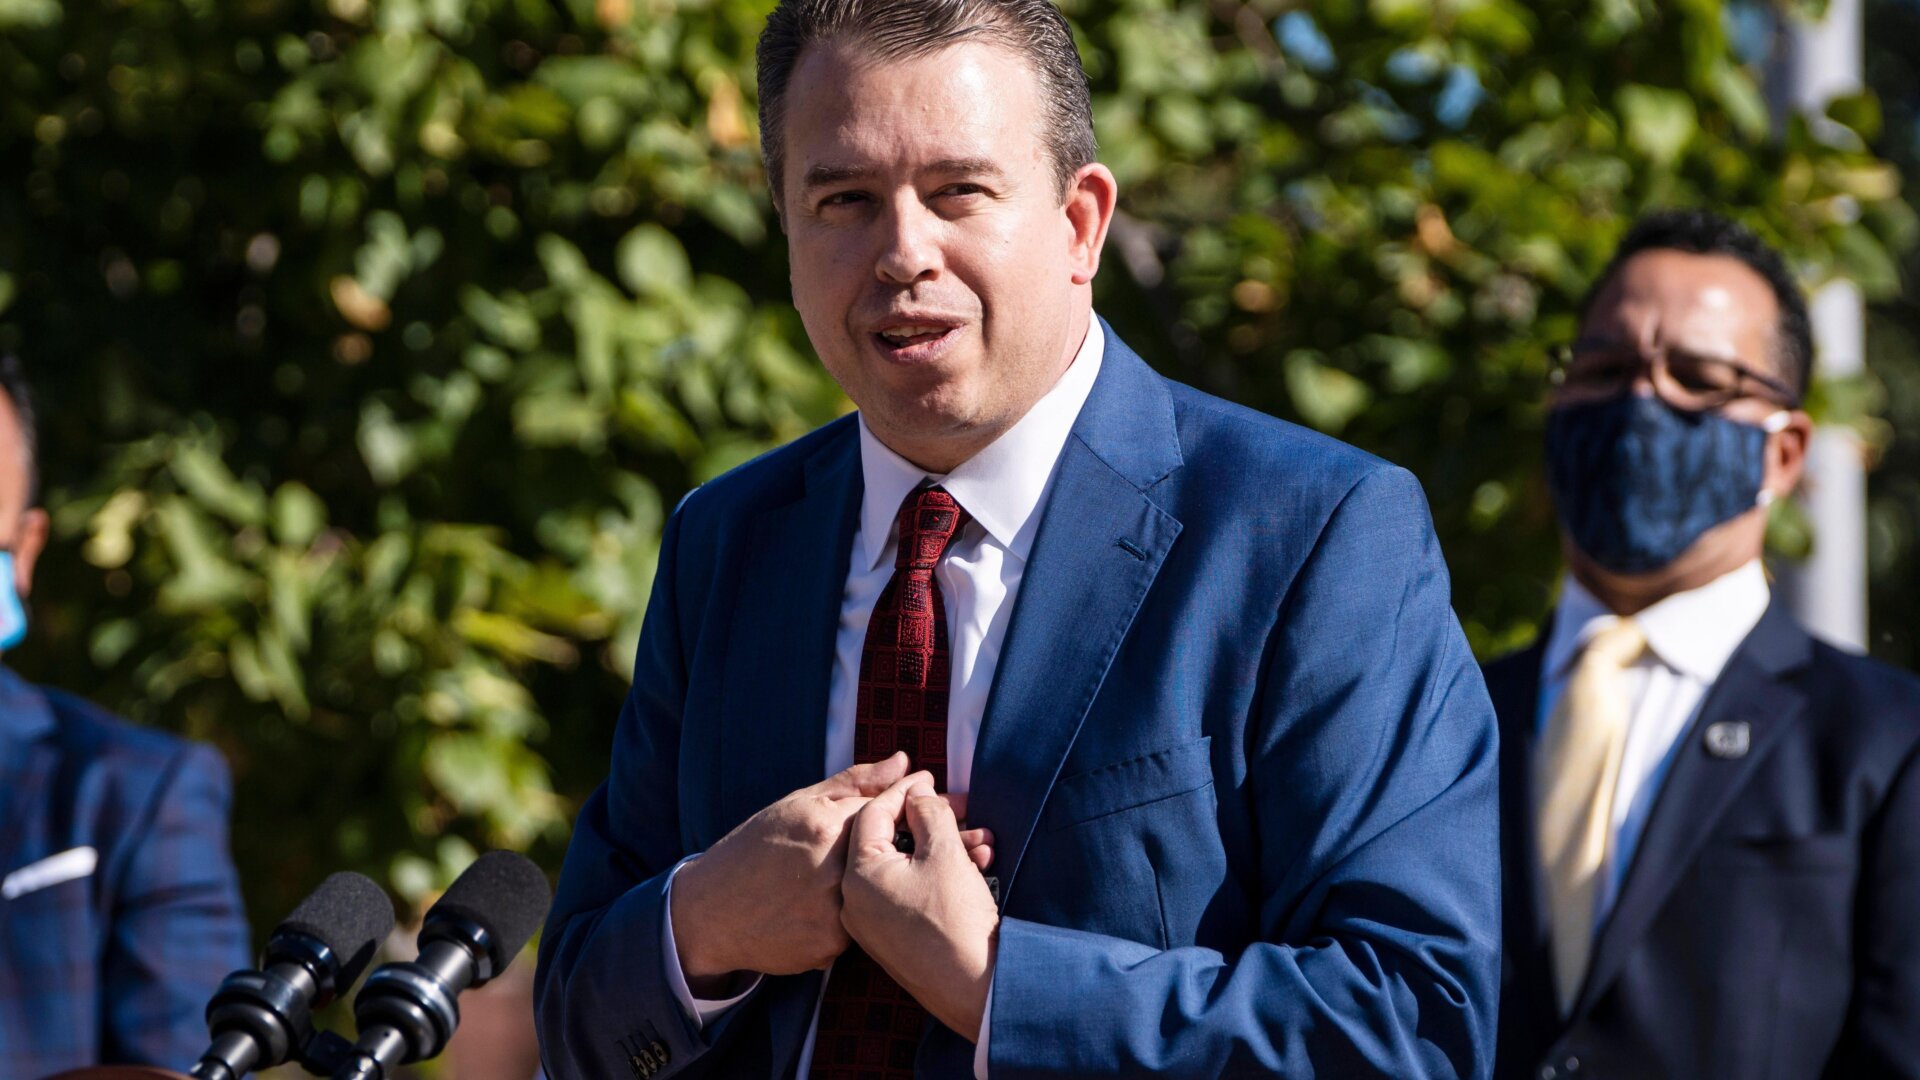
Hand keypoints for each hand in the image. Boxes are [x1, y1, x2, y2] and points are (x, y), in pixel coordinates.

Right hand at [671, 753, 910, 988]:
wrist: (710, 911)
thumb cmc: (755, 848)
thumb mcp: (797, 804)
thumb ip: (856, 782)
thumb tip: (905, 762)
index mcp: (825, 827)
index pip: (885, 810)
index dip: (890, 811)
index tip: (885, 817)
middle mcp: (833, 872)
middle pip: (884, 854)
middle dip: (881, 850)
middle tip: (846, 855)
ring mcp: (832, 914)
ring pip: (873, 893)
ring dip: (866, 885)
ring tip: (824, 882)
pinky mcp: (829, 947)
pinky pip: (857, 926)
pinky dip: (847, 916)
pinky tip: (818, 909)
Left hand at [841, 772, 1000, 1040]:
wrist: (973, 987)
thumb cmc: (955, 919)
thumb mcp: (945, 851)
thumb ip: (928, 812)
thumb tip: (918, 795)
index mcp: (859, 874)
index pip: (874, 815)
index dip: (906, 791)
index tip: (932, 779)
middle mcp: (855, 899)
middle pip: (889, 840)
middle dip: (930, 821)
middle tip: (961, 808)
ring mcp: (871, 921)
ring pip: (904, 866)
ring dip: (942, 847)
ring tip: (982, 842)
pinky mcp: (891, 937)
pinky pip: (908, 890)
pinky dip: (936, 874)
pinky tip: (974, 865)